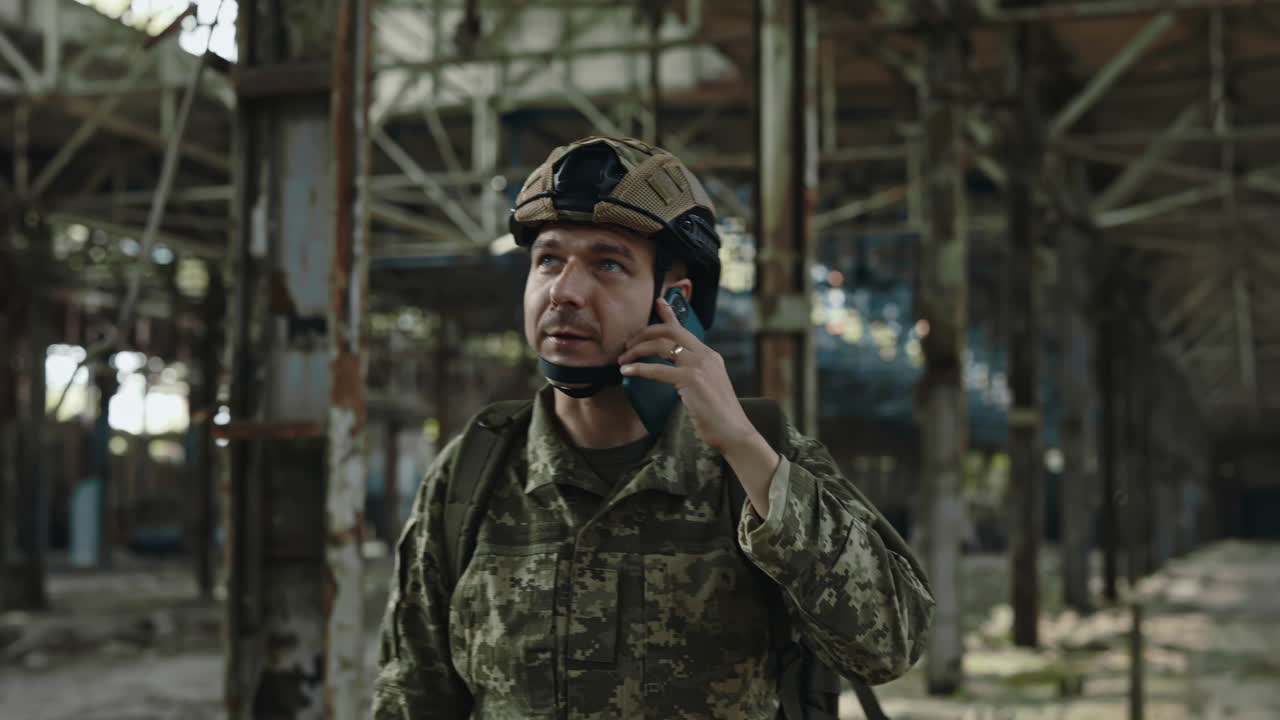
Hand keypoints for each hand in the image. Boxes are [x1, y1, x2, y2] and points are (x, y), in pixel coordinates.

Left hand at [618, 296, 757, 454]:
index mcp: (709, 356)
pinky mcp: (692, 380)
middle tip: (627, 344)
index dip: (669, 313)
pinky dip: (639, 369)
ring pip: (661, 346)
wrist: (735, 432)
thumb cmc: (718, 417)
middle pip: (669, 331)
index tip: (658, 301)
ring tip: (623, 360)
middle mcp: (705, 356)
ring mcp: (700, 366)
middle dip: (644, 333)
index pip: (684, 329)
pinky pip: (658, 369)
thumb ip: (693, 375)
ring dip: (637, 351)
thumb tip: (670, 373)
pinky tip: (628, 372)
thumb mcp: (707, 388)